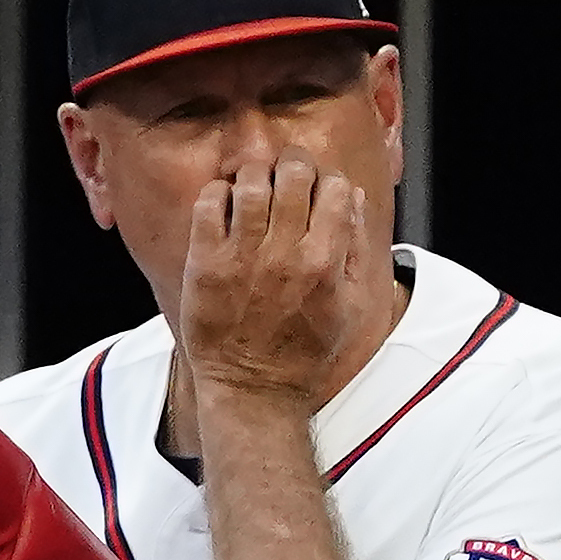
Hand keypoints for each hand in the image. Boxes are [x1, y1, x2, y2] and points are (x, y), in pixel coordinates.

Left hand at [179, 148, 367, 409]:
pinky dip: (217, 194)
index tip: (318, 192)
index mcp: (324, 263)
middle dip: (293, 168)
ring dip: (255, 176)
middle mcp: (284, 255)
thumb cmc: (303, 355)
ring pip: (250, 180)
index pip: (334, 187)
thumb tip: (350, 197)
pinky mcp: (205, 264)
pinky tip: (225, 208)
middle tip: (285, 180)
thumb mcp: (350, 309)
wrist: (253, 392)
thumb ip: (355, 250)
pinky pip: (209, 202)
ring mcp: (241, 257)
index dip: (327, 182)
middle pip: (294, 173)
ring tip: (254, 190)